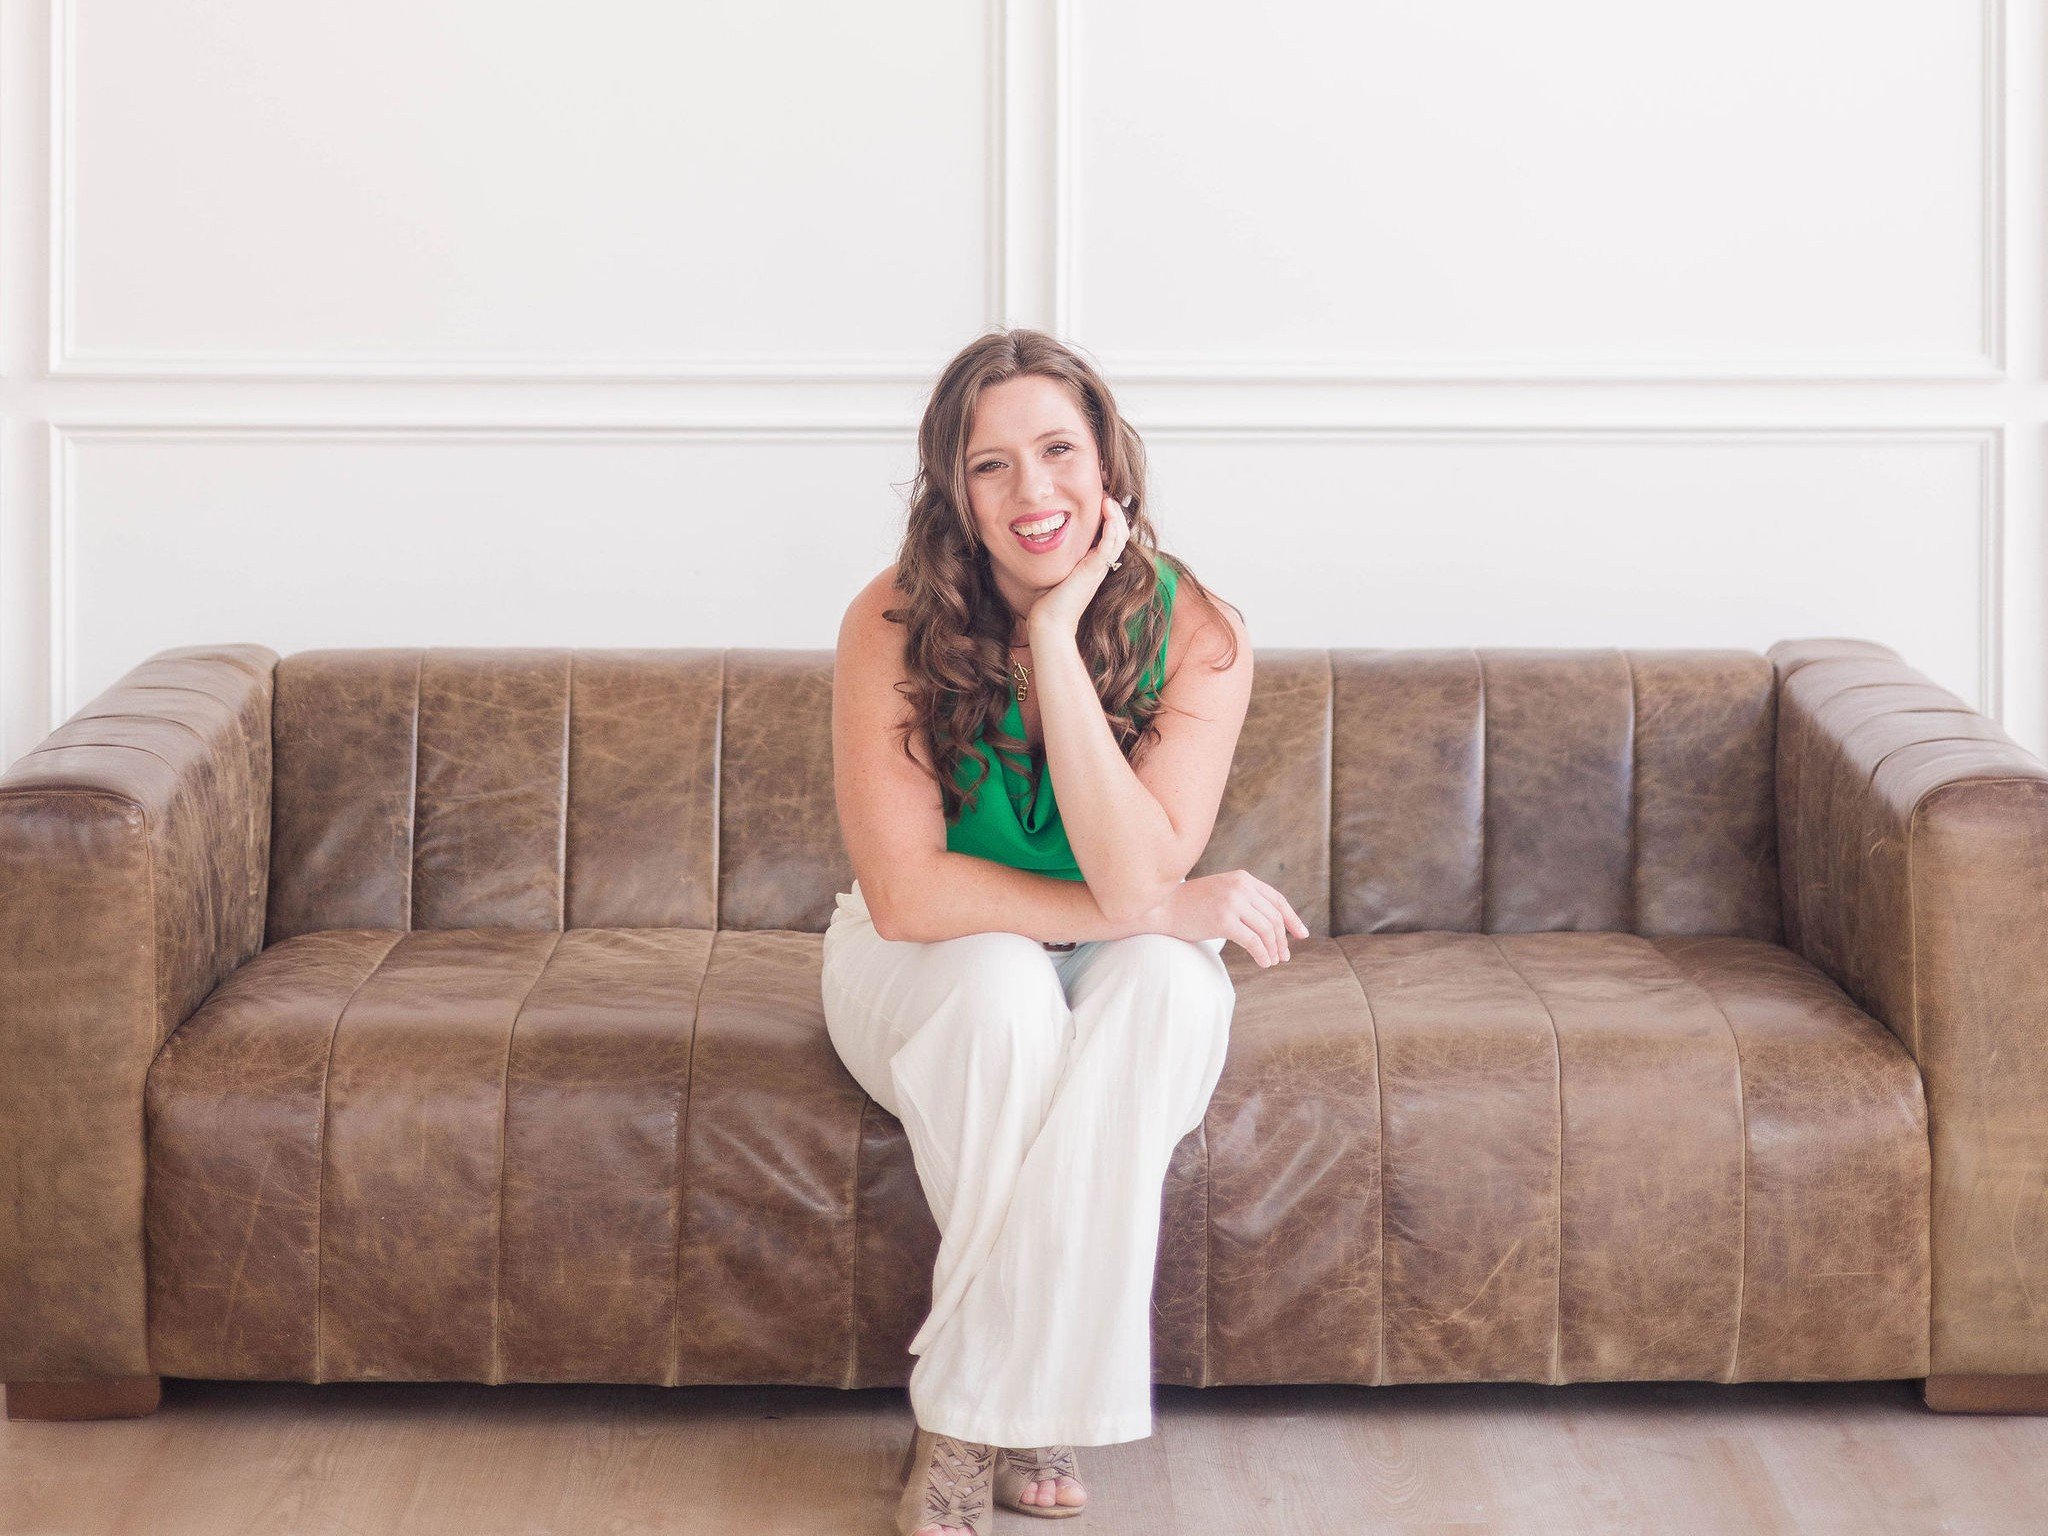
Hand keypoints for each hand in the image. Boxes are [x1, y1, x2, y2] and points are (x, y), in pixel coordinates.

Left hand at [1025, 493, 1131, 639]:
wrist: (1049, 621)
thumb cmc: (1047, 601)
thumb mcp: (1055, 571)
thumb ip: (1057, 556)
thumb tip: (1040, 538)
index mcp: (1093, 565)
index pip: (1109, 536)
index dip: (1108, 518)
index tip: (1099, 500)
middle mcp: (1100, 566)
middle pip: (1119, 533)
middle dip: (1115, 512)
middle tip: (1106, 495)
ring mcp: (1099, 568)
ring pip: (1120, 536)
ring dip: (1116, 515)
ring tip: (1108, 499)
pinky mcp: (1095, 570)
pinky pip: (1111, 545)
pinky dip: (1112, 527)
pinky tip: (1108, 512)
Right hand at [1144, 870, 1308, 967]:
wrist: (1162, 908)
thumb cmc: (1191, 905)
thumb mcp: (1222, 893)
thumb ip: (1244, 900)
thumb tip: (1271, 924)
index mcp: (1243, 878)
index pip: (1277, 900)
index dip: (1292, 919)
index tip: (1301, 935)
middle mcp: (1240, 887)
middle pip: (1274, 916)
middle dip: (1282, 939)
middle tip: (1284, 955)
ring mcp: (1232, 902)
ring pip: (1267, 930)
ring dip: (1273, 949)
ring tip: (1273, 961)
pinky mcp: (1223, 920)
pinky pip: (1253, 941)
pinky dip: (1262, 954)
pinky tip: (1263, 962)